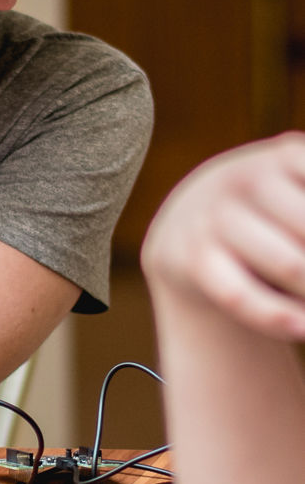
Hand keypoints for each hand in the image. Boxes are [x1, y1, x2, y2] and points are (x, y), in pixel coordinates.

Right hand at [142, 133, 304, 337]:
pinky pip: (242, 296)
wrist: (191, 217)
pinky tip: (303, 328)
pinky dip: (278, 317)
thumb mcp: (300, 184)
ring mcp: (218, 217)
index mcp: (290, 155)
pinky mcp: (195, 257)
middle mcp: (249, 179)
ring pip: (290, 265)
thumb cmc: (272, 206)